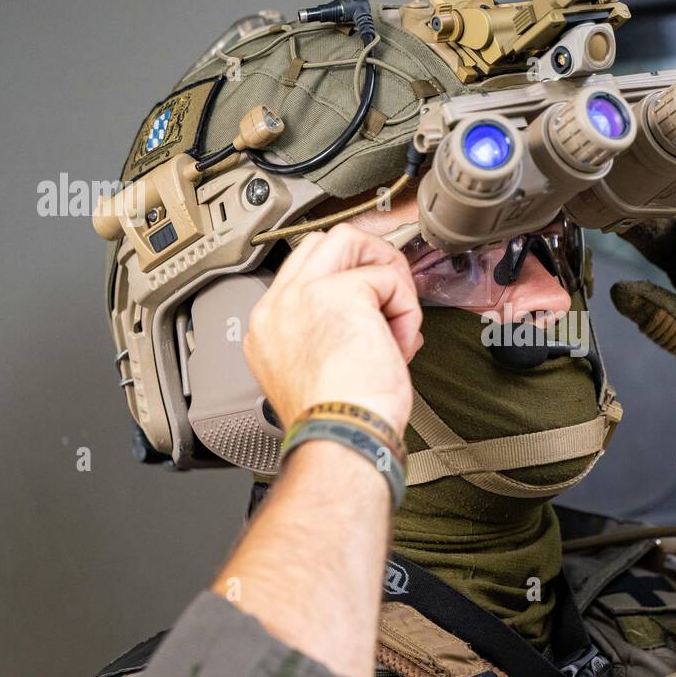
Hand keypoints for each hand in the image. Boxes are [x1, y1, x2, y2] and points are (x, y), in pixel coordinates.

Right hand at [244, 224, 422, 433]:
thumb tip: (378, 316)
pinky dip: (406, 308)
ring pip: (350, 240)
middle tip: (391, 297)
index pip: (306, 273)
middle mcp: (278, 307)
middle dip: (367, 262)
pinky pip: (387, 277)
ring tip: (398, 316)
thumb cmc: (339, 420)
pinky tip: (401, 343)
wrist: (341, 436)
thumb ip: (336, 334)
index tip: (374, 305)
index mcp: (269, 328)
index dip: (347, 279)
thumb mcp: (324, 370)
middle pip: (324, 244)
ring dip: (386, 273)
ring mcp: (303, 295)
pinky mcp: (339, 293)